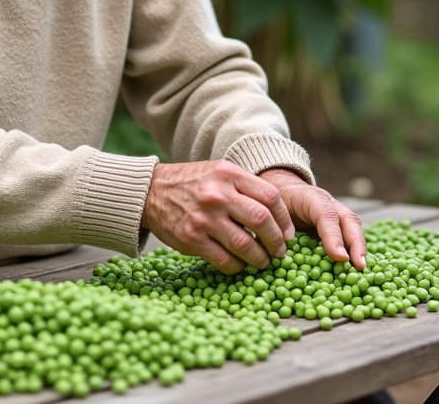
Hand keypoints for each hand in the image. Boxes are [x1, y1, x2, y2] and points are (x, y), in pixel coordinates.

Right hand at [141, 160, 295, 273]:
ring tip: (262, 261)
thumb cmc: (192, 183)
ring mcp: (204, 218)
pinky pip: (224, 261)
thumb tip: (279, 219)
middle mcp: (217, 195)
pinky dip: (237, 267)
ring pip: (245, 245)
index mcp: (228, 174)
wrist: (150, 191)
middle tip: (280, 251)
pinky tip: (239, 264)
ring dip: (259, 258)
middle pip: (261, 221)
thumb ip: (246, 187)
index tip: (288, 233)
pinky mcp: (192, 240)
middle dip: (276, 241)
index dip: (285, 219)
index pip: (270, 197)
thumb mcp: (219, 172)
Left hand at [258, 168, 366, 269]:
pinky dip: (354, 249)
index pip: (324, 214)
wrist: (282, 188)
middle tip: (359, 264)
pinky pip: (349, 234)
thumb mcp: (270, 210)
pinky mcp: (337, 223)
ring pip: (352, 225)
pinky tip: (355, 265)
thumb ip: (275, 227)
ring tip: (361, 267)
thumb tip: (279, 254)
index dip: (332, 236)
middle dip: (355, 242)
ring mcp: (335, 211)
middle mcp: (327, 204)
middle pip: (347, 219)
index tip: (338, 257)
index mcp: (308, 198)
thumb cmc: (275, 202)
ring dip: (358, 247)